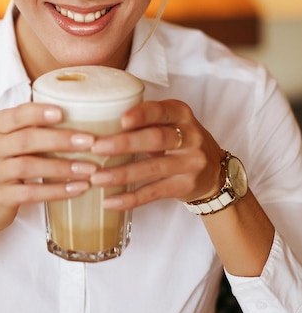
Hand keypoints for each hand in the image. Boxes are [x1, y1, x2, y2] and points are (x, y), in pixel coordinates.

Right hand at [0, 102, 96, 235]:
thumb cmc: (0, 166)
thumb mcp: (7, 141)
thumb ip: (31, 127)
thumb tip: (79, 115)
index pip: (17, 114)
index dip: (39, 113)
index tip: (63, 112)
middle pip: (26, 139)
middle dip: (60, 139)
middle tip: (90, 141)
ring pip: (29, 166)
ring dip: (62, 167)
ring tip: (90, 168)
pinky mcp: (0, 197)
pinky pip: (30, 193)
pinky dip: (56, 190)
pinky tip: (77, 188)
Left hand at [90, 99, 223, 209]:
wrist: (214, 171)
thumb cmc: (182, 140)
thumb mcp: (172, 122)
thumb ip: (147, 119)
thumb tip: (102, 123)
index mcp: (182, 114)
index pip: (161, 111)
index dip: (142, 114)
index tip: (121, 120)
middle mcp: (190, 136)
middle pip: (157, 139)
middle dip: (125, 144)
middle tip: (97, 148)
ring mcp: (190, 163)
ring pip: (153, 168)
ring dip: (122, 174)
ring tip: (97, 178)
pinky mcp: (185, 186)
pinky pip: (154, 193)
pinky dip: (131, 198)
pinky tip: (111, 201)